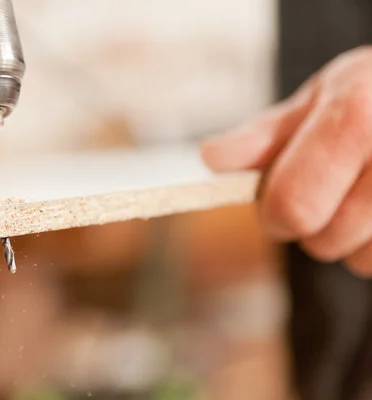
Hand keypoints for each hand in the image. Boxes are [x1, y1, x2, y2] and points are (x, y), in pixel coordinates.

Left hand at [201, 46, 371, 276]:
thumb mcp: (321, 97)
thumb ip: (265, 134)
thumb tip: (211, 157)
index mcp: (356, 118)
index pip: (293, 206)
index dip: (273, 214)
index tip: (275, 205)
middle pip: (324, 241)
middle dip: (311, 228)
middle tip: (328, 195)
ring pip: (361, 260)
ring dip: (352, 241)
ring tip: (367, 195)